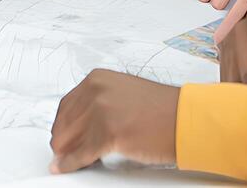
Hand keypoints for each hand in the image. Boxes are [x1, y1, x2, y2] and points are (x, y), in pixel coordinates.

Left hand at [50, 70, 179, 173]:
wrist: (187, 119)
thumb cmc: (164, 109)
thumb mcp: (125, 95)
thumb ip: (101, 104)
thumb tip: (83, 123)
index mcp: (98, 79)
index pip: (68, 104)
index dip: (62, 124)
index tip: (60, 134)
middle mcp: (96, 91)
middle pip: (66, 122)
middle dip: (62, 140)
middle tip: (60, 152)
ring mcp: (101, 111)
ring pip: (72, 139)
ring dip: (66, 153)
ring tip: (63, 161)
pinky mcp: (108, 133)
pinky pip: (82, 153)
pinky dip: (71, 163)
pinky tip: (65, 167)